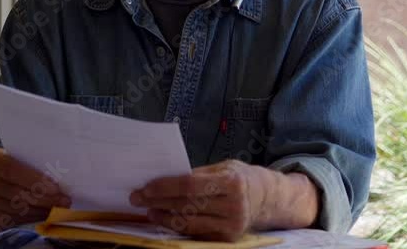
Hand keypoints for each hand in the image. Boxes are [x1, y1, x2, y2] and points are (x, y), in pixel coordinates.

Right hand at [0, 147, 71, 228]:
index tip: (55, 188)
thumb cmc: (6, 167)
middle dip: (43, 198)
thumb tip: (60, 177)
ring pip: (14, 208)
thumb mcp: (14, 158)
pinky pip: (10, 219)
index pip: (11, 169)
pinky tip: (44, 214)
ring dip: (39, 210)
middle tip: (63, 201)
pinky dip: (30, 217)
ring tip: (57, 208)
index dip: (34, 180)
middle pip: (14, 191)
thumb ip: (30, 164)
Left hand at [130, 159, 318, 240]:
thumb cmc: (242, 178)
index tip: (145, 186)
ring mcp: (232, 226)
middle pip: (186, 205)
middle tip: (137, 197)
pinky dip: (177, 226)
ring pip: (188, 223)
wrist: (269, 199)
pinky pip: (196, 233)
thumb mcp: (224, 167)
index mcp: (232, 182)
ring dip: (164, 217)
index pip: (189, 186)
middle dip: (158, 201)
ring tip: (148, 210)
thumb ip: (197, 174)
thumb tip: (165, 178)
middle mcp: (234, 206)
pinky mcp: (228, 239)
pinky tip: (165, 219)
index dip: (164, 187)